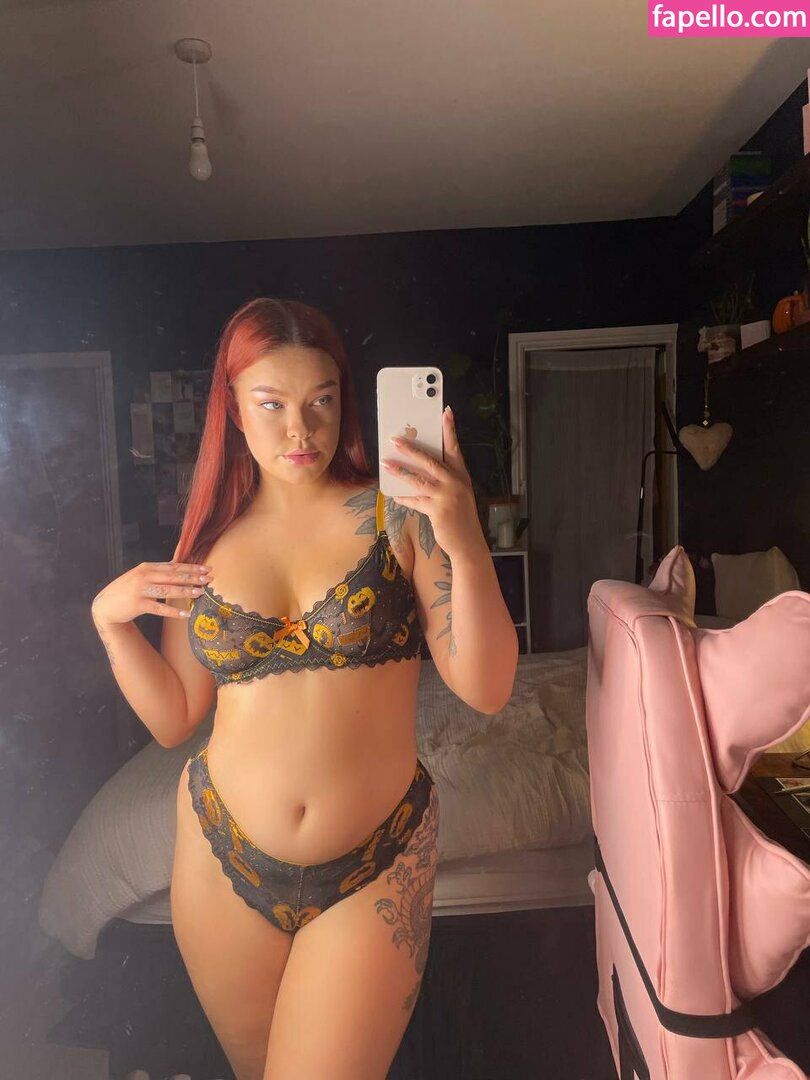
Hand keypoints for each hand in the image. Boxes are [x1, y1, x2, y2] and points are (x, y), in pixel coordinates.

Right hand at [91, 561, 213, 627]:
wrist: (106, 605)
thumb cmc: (127, 590)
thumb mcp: (141, 575)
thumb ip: (160, 570)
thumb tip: (179, 561)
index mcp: (147, 567)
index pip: (173, 566)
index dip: (191, 567)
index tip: (207, 569)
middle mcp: (144, 576)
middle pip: (173, 576)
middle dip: (192, 577)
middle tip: (208, 579)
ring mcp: (140, 590)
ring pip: (167, 590)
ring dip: (185, 591)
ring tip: (200, 593)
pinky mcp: (138, 605)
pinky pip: (159, 608)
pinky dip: (173, 611)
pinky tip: (185, 613)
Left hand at [380, 405, 483, 558]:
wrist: (468, 542)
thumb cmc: (461, 516)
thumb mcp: (458, 493)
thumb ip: (444, 479)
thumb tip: (420, 468)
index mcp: (461, 475)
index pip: (454, 448)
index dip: (450, 429)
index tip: (445, 412)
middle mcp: (455, 482)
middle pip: (430, 460)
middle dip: (411, 449)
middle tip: (395, 440)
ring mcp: (446, 496)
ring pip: (418, 479)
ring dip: (399, 471)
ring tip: (386, 464)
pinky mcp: (437, 510)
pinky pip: (415, 500)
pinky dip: (404, 498)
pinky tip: (395, 495)